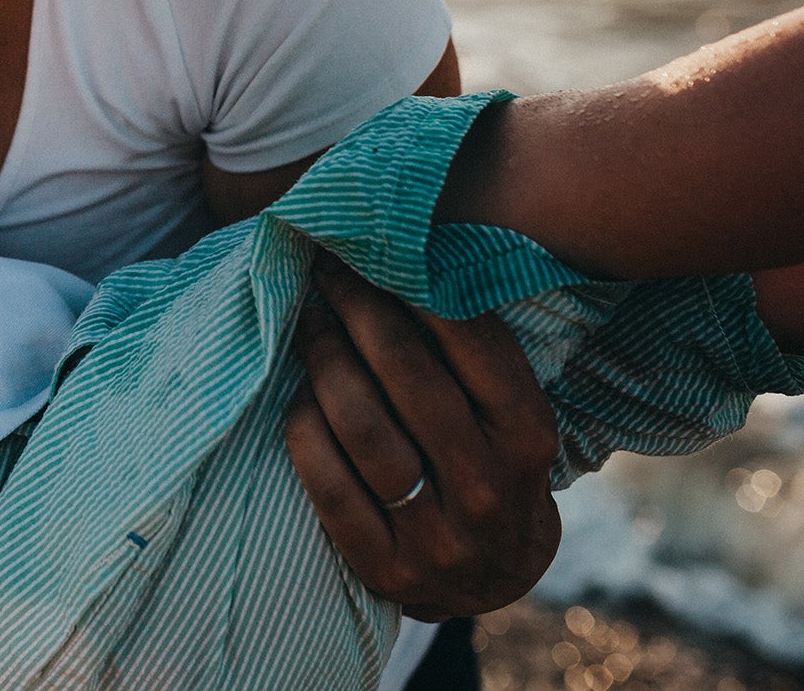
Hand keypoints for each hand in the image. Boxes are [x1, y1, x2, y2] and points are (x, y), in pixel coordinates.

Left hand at [284, 254, 560, 620]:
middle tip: (326, 271)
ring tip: (309, 322)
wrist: (492, 578)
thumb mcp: (507, 413)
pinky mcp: (386, 568)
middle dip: (358, 308)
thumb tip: (404, 253)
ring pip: (362, 426)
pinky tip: (300, 395)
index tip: (371, 250)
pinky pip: (326, 482)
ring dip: (324, 359)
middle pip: (407, 374)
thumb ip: (470, 352)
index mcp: (528, 437)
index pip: (471, 342)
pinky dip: (305, 426)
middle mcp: (489, 488)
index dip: (413, 285)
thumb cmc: (488, 462)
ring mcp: (438, 537)